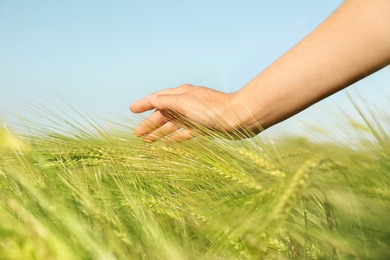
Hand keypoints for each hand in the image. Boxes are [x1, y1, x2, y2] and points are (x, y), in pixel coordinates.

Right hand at [129, 84, 257, 142]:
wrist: (238, 118)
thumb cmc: (211, 109)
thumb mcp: (185, 102)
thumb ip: (167, 102)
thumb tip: (152, 100)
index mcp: (181, 94)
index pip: (157, 98)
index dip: (144, 104)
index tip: (131, 109)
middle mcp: (186, 103)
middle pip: (163, 114)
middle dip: (149, 123)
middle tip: (137, 134)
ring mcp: (194, 116)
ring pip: (172, 124)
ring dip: (159, 132)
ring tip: (147, 141)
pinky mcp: (202, 127)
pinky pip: (183, 132)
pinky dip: (174, 137)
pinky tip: (167, 143)